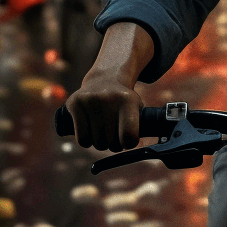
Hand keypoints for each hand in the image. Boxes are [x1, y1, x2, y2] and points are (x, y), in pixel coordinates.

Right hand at [67, 22, 154, 150]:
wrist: (104, 79)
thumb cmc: (124, 101)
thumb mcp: (137, 108)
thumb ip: (141, 128)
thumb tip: (152, 147)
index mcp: (128, 101)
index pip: (129, 138)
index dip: (129, 143)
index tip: (128, 140)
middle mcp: (108, 99)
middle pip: (111, 143)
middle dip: (114, 144)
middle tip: (115, 134)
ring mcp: (89, 101)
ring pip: (95, 143)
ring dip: (100, 143)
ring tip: (104, 131)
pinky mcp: (74, 103)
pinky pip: (81, 139)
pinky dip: (86, 141)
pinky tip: (91, 131)